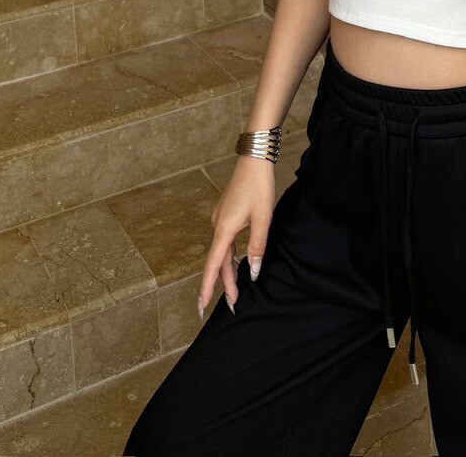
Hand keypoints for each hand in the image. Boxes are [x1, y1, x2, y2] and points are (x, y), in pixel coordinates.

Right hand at [197, 155, 276, 319]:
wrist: (254, 159)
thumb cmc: (258, 186)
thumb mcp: (263, 218)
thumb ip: (257, 247)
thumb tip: (252, 272)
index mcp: (224, 229)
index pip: (213, 265)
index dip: (208, 287)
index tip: (202, 306)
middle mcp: (217, 225)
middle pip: (219, 261)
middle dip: (225, 284)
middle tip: (234, 304)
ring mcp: (220, 218)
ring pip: (222, 251)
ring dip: (228, 271)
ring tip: (237, 290)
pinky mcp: (226, 213)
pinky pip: (225, 241)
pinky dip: (229, 256)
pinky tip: (236, 262)